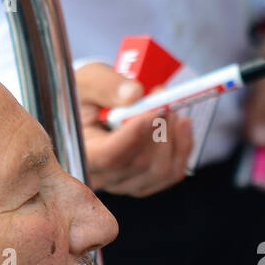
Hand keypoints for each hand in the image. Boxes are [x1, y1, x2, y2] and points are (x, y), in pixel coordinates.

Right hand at [75, 62, 192, 196]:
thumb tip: (134, 95)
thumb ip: (105, 85)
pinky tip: (180, 124)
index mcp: (82, 151)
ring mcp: (125, 184)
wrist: (94, 109)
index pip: (108, 156)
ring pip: (161, 170)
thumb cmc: (87, 94)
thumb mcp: (87, 80)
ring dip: (173, 135)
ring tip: (169, 108)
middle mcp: (102, 176)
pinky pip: (173, 172)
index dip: (134, 136)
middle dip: (159, 128)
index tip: (152, 113)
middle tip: (164, 97)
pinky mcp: (146, 183)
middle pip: (140, 163)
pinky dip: (183, 145)